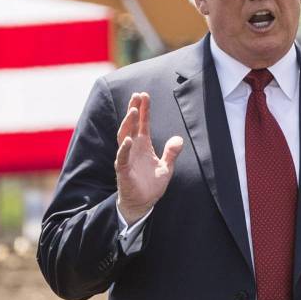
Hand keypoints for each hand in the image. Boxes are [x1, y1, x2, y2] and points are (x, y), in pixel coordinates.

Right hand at [115, 92, 183, 223]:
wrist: (142, 204)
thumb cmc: (151, 186)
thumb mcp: (166, 167)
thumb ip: (171, 153)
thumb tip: (178, 139)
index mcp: (143, 145)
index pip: (142, 123)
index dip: (144, 110)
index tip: (144, 95)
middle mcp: (133, 148)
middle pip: (131, 125)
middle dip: (134, 109)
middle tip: (137, 95)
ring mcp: (126, 158)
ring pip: (124, 136)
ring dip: (128, 123)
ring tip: (134, 110)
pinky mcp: (123, 170)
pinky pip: (122, 157)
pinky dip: (124, 148)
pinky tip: (129, 139)